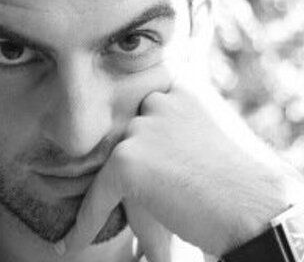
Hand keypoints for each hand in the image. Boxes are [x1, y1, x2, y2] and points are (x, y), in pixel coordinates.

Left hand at [56, 82, 303, 258]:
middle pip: (128, 132)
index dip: (138, 130)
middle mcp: (155, 100)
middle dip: (133, 156)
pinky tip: (74, 240)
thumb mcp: (203, 125)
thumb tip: (146, 126)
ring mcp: (140, 129)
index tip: (133, 149)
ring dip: (117, 184)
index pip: (143, 105)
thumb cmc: (234, 173)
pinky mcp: (127, 159)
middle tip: (143, 180)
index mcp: (176, 86)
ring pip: (115, 161)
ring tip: (125, 205)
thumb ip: (175, 115)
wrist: (252, 205)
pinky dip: (88, 219)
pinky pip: (99, 193)